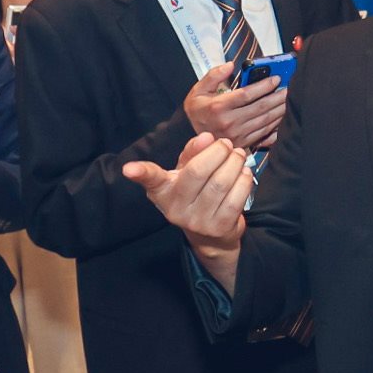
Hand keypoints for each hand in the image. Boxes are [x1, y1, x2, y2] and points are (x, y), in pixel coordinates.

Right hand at [123, 133, 253, 251]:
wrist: (210, 235)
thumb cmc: (196, 193)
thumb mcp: (186, 171)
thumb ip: (193, 152)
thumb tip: (207, 137)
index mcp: (163, 191)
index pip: (151, 179)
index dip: (140, 172)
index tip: (128, 169)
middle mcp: (176, 209)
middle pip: (198, 172)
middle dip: (218, 152)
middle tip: (227, 144)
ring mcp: (197, 221)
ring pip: (221, 183)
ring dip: (234, 163)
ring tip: (238, 155)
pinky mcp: (219, 227)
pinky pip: (236, 198)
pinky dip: (243, 179)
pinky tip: (244, 172)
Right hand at [184, 60, 285, 151]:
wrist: (195, 139)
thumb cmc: (198, 111)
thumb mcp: (198, 90)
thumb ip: (213, 75)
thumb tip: (230, 65)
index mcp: (218, 107)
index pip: (246, 94)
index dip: (264, 86)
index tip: (276, 79)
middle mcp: (228, 122)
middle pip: (260, 108)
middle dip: (277, 97)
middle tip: (289, 88)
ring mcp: (237, 135)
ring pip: (265, 121)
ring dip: (280, 110)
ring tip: (289, 99)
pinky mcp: (243, 144)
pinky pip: (264, 133)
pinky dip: (276, 124)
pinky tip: (283, 116)